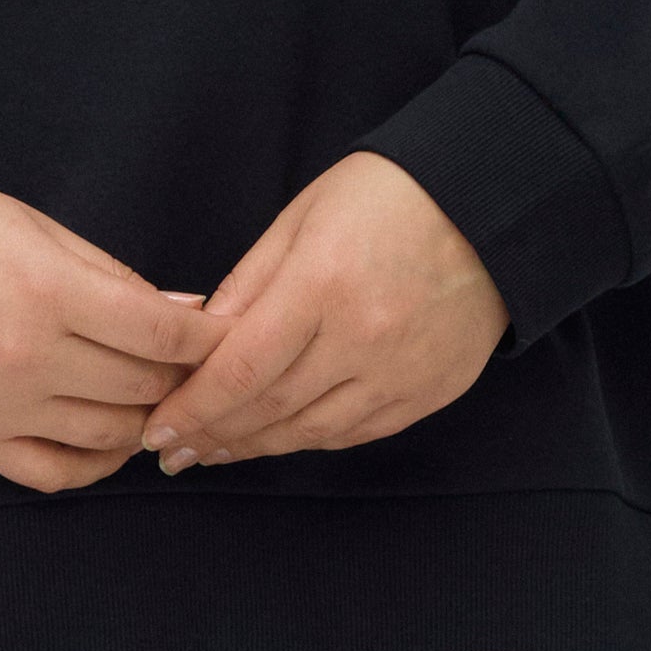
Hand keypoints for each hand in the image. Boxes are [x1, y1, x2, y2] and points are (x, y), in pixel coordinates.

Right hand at [0, 183, 214, 492]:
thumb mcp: (41, 231)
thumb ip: (118, 279)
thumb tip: (190, 318)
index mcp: (47, 292)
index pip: (161, 334)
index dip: (208, 339)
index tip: (226, 334)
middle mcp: (27, 357)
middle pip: (142, 386)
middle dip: (181, 375)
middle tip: (191, 362)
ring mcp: (0, 406)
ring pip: (110, 434)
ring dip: (145, 417)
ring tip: (153, 395)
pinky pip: (56, 473)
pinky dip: (97, 464)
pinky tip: (111, 442)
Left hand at [141, 152, 503, 471]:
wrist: (493, 205)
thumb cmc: (389, 197)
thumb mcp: (301, 217)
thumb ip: (248, 284)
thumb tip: (198, 343)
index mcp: (323, 285)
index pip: (240, 369)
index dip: (193, 409)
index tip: (157, 431)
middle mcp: (363, 339)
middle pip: (269, 409)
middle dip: (212, 436)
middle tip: (173, 453)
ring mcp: (401, 373)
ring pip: (310, 431)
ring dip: (254, 447)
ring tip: (213, 453)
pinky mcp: (429, 392)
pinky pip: (355, 433)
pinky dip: (308, 440)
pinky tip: (276, 439)